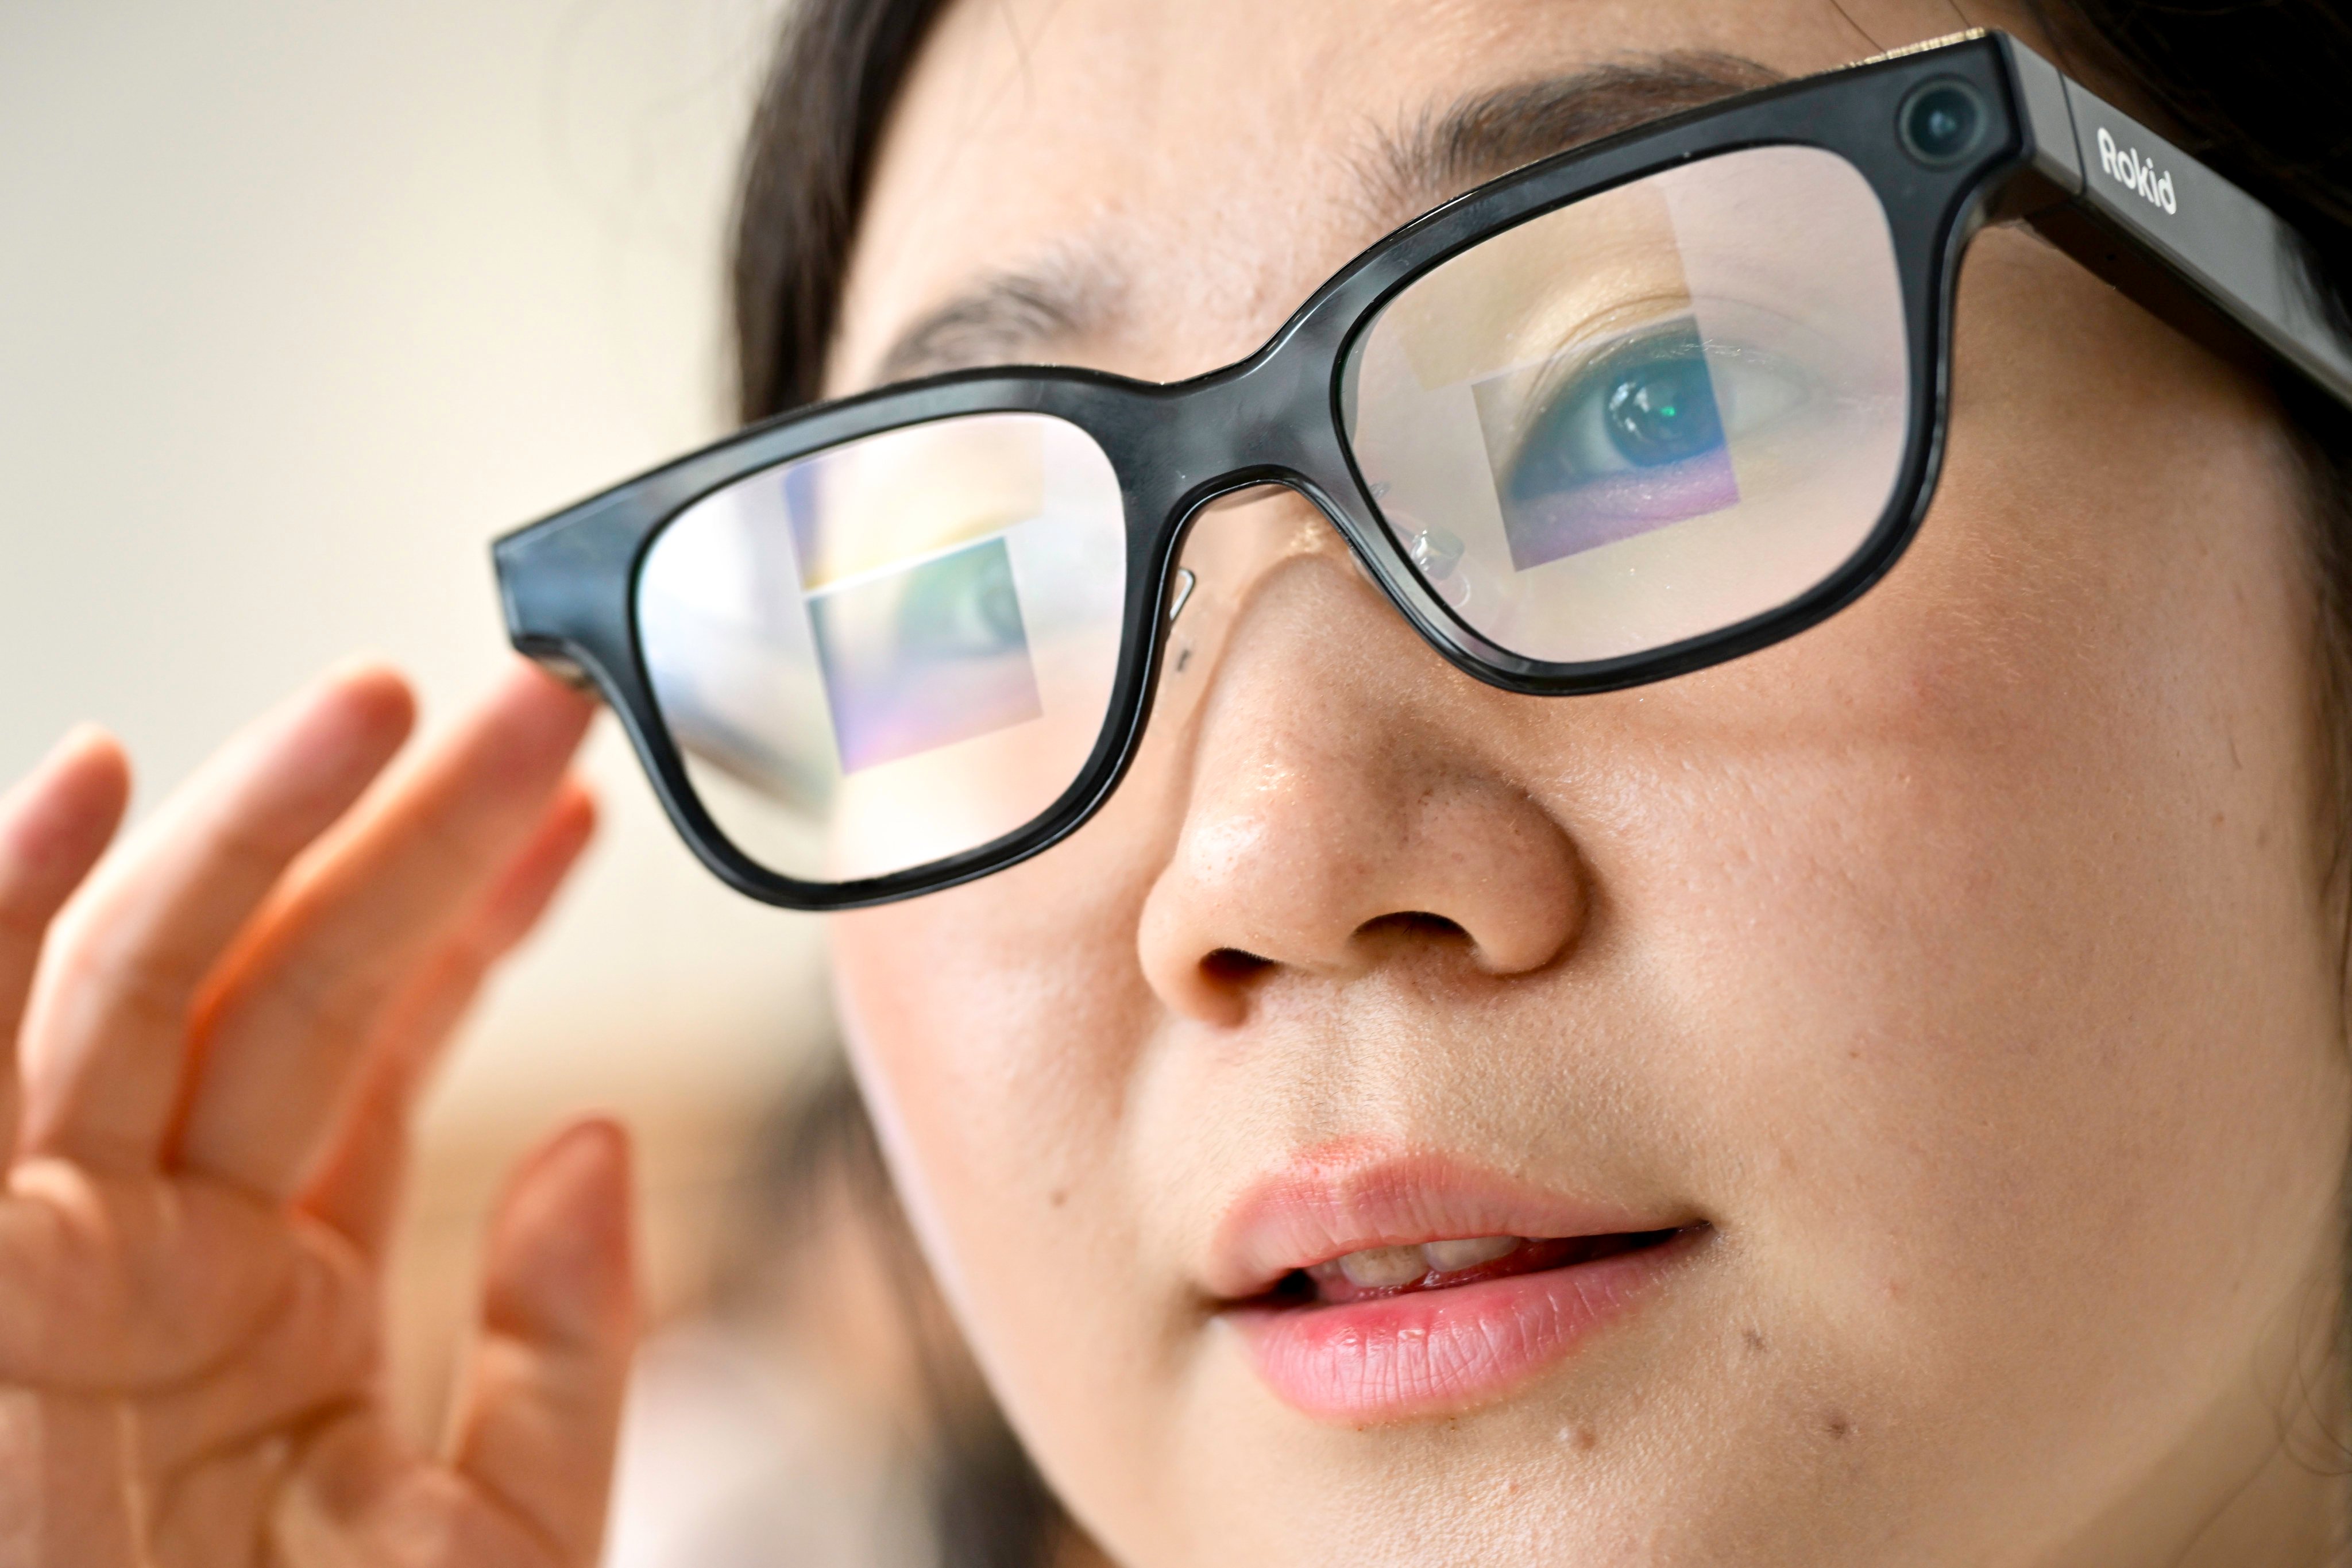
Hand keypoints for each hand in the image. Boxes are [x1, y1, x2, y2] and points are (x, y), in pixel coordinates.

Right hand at [0, 661, 635, 1565]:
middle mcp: (152, 1246)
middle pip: (299, 980)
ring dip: (255, 831)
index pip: (389, 1042)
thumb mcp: (490, 1542)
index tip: (585, 803)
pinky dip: (6, 914)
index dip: (483, 910)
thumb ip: (560, 1348)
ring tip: (382, 701)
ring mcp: (41, 1251)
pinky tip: (89, 782)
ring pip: (154, 983)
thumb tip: (597, 1138)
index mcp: (278, 1293)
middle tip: (544, 698)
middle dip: (413, 830)